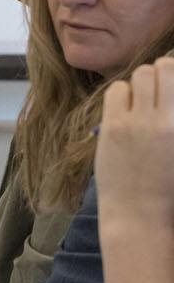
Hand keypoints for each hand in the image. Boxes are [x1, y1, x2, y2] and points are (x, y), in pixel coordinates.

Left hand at [96, 57, 173, 222]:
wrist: (140, 214)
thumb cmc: (166, 185)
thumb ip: (172, 118)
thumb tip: (168, 92)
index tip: (171, 85)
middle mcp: (169, 121)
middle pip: (165, 68)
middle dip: (162, 73)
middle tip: (159, 90)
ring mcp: (140, 122)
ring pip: (141, 75)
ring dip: (142, 82)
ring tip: (143, 101)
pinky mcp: (114, 127)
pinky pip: (117, 90)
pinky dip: (122, 94)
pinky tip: (125, 110)